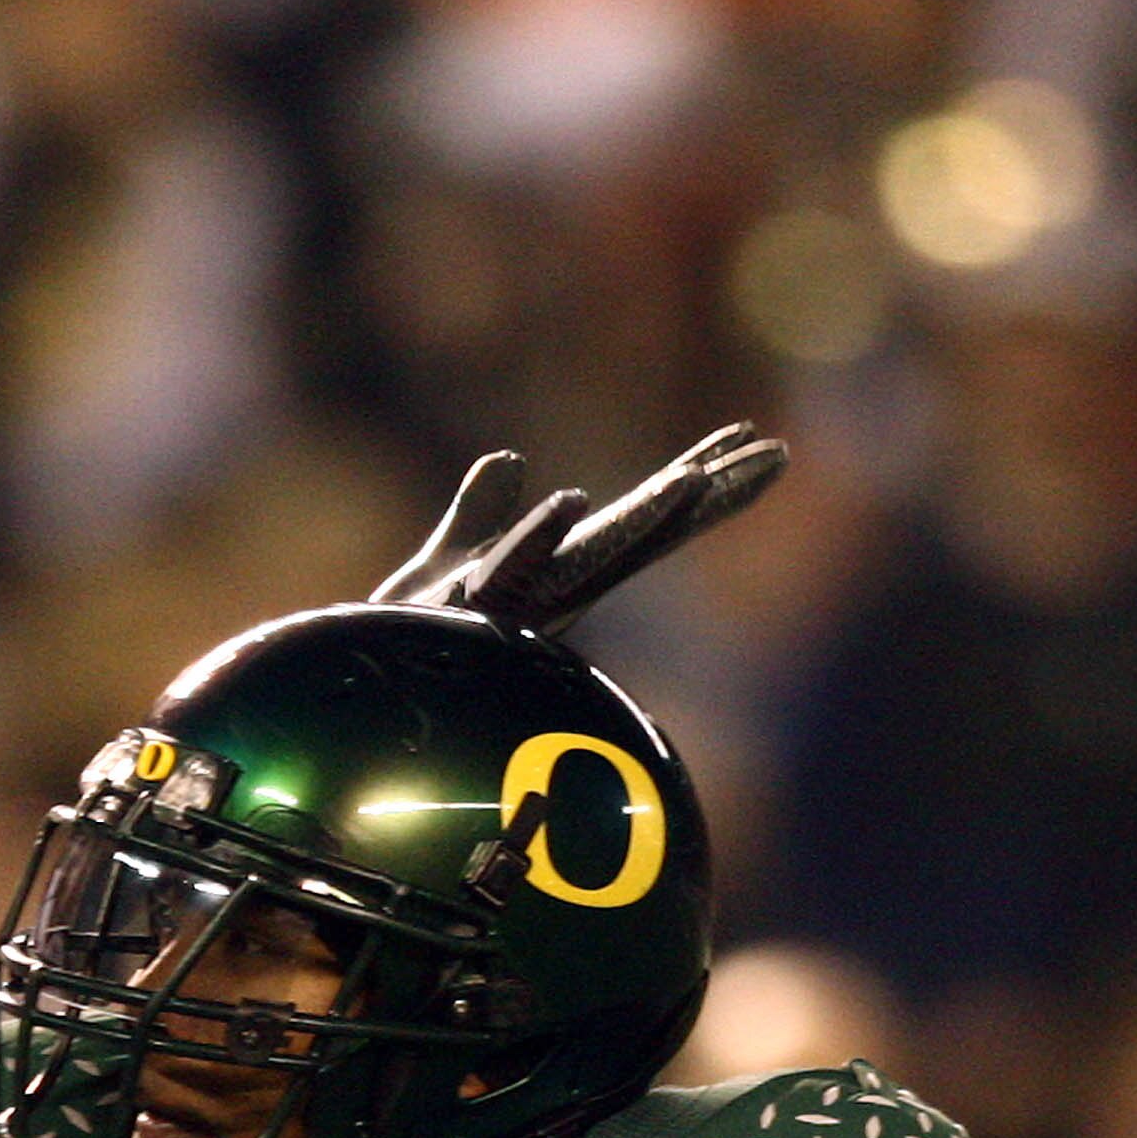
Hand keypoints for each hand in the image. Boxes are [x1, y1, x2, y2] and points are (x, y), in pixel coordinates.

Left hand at [370, 424, 787, 635]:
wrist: (360, 691)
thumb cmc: (408, 634)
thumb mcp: (449, 553)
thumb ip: (479, 508)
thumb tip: (510, 459)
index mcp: (558, 570)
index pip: (645, 519)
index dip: (701, 482)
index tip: (760, 446)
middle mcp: (553, 589)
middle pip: (647, 531)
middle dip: (712, 494)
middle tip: (776, 455)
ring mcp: (519, 601)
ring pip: (595, 552)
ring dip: (646, 515)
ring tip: (697, 478)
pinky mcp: (467, 608)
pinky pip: (509, 567)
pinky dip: (538, 535)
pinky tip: (572, 500)